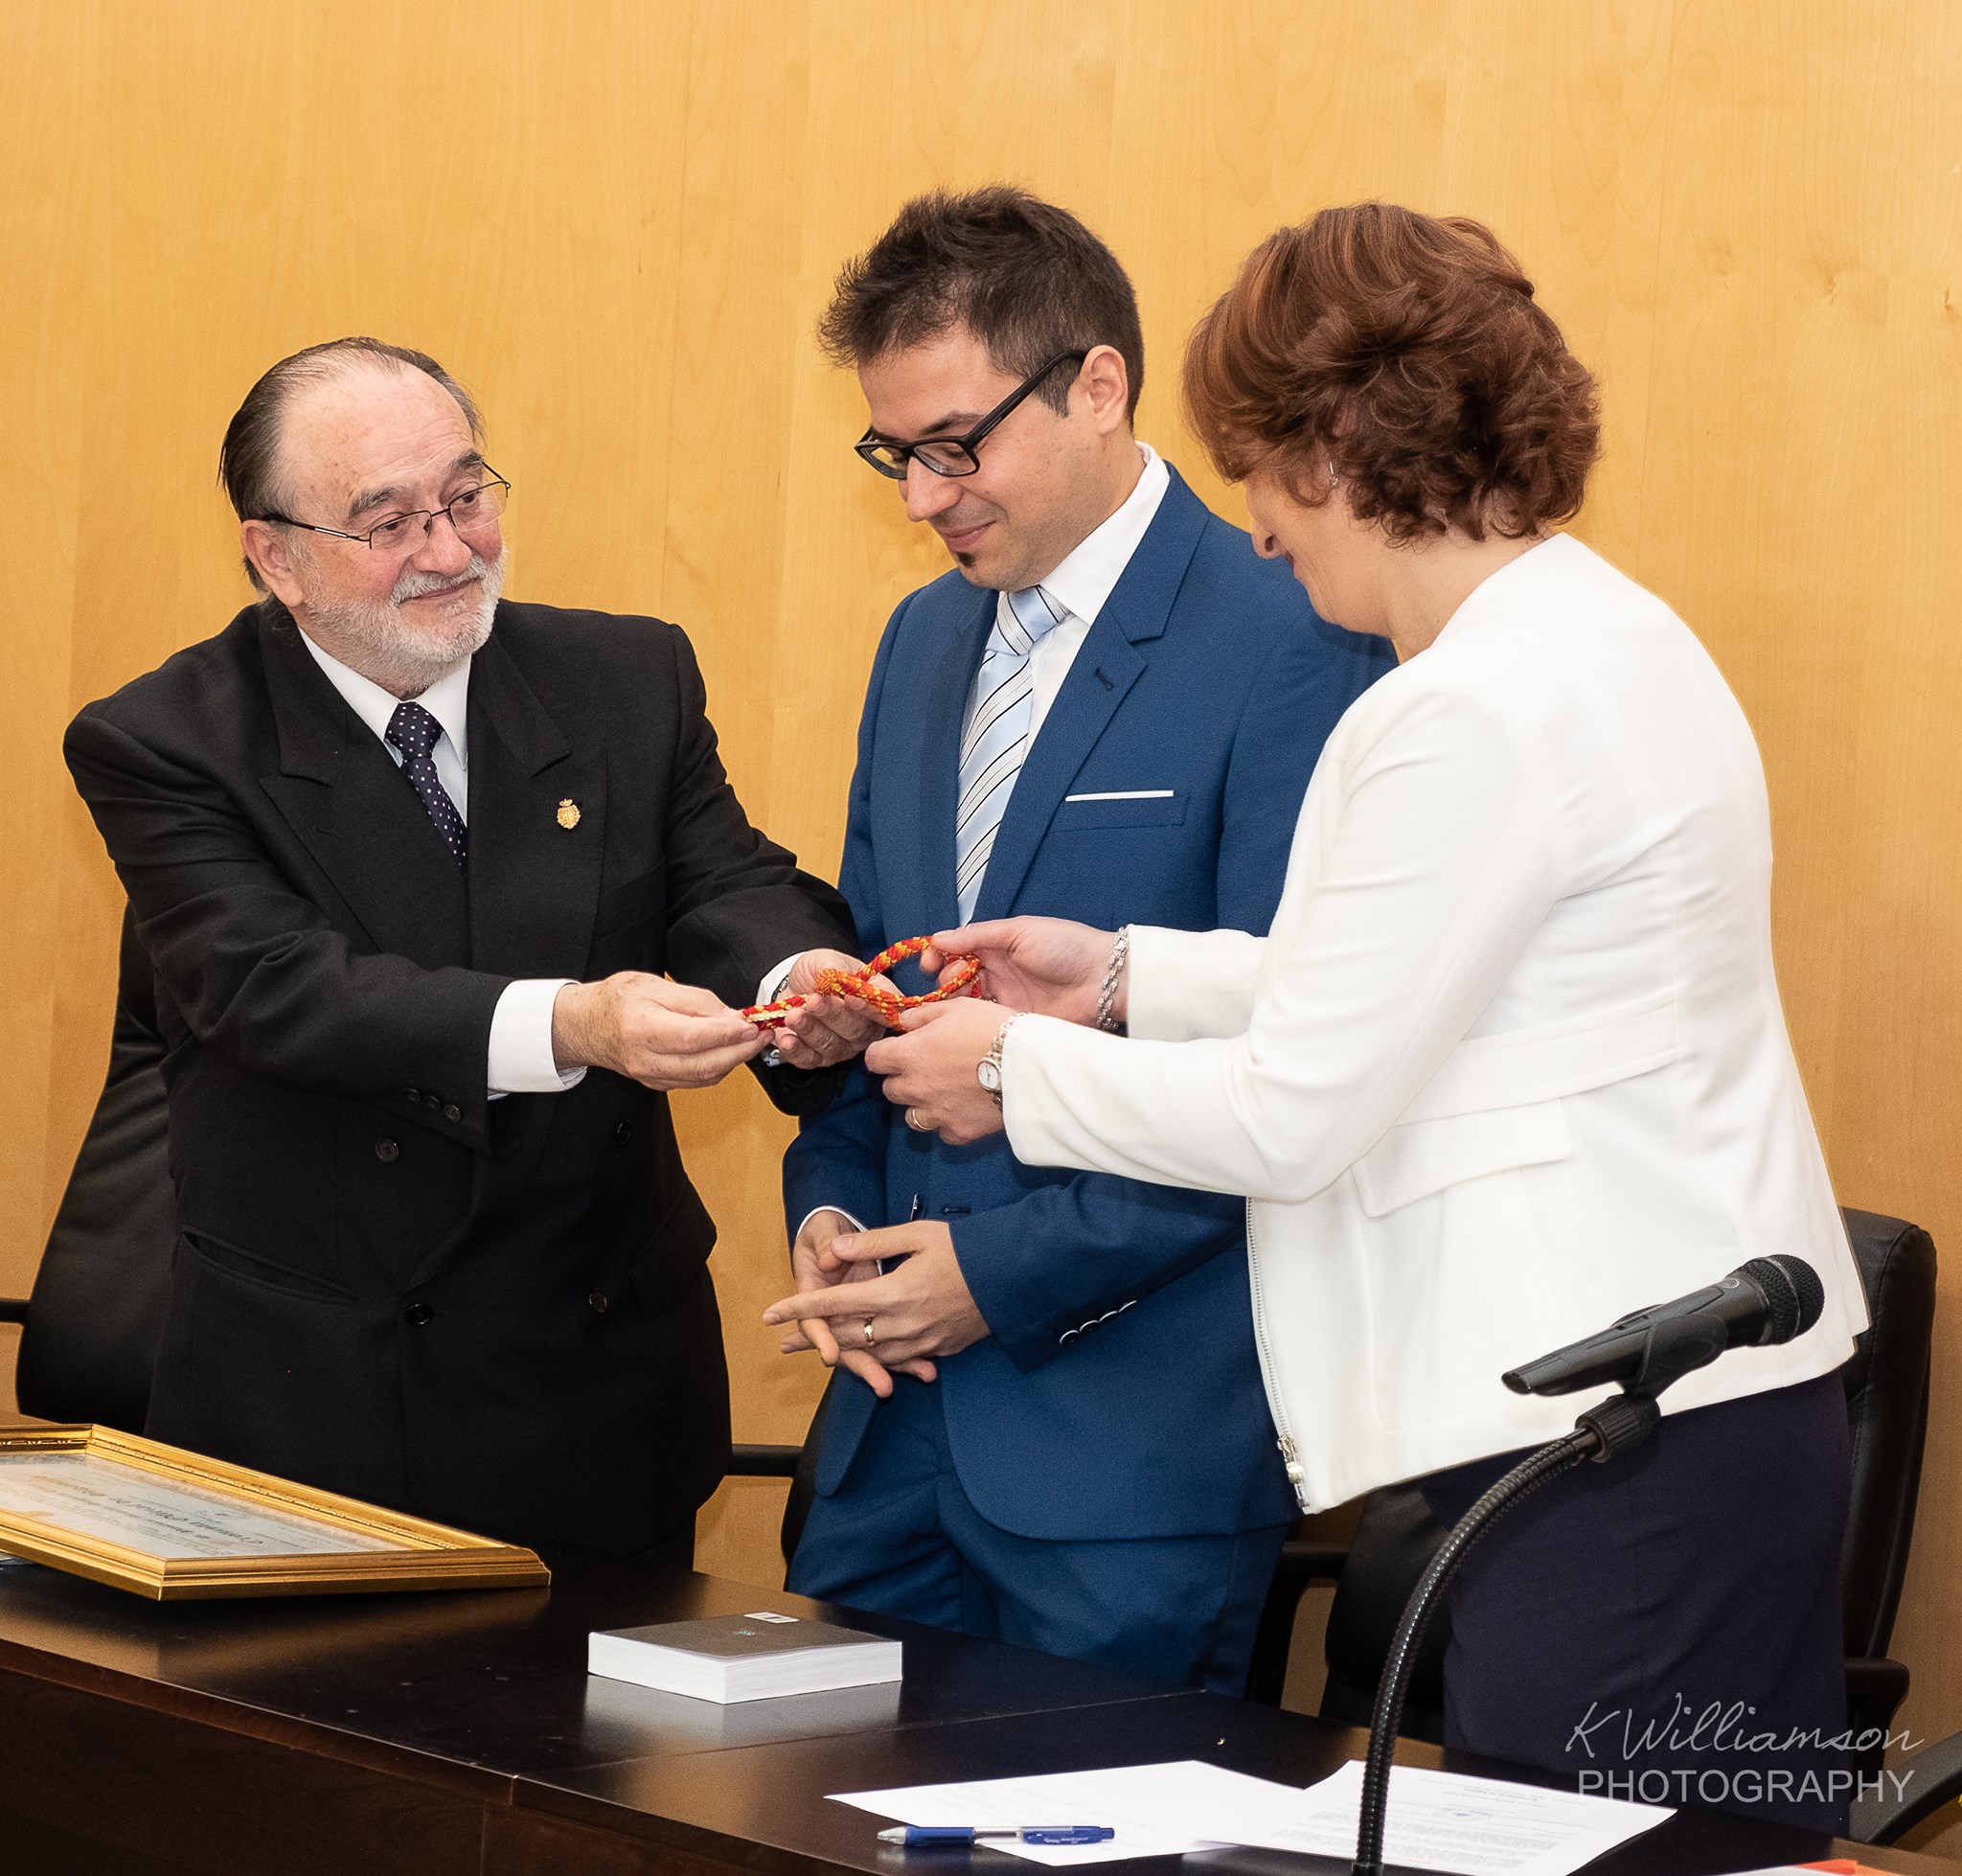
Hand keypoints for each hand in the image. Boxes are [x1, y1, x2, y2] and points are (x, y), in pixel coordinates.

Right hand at [551, 973, 765, 1089]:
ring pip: (704, 1077)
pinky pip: (696, 1081)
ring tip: (752, 1041)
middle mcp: (645, 1058)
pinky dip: (719, 1068)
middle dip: (741, 1050)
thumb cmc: (616, 1000)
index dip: (728, 1033)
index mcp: (641, 1027)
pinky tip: (730, 1052)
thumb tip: (730, 1016)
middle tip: (762, 1034)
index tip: (752, 1024)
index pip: (693, 1037)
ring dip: (734, 1061)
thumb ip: (695, 1000)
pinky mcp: (657, 1084)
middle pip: (704, 1064)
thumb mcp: (654, 984)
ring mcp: (651, 1076)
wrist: (586, 1026)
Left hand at [764, 1221, 987, 1396]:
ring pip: (868, 1354)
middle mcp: (902, 1325)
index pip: (832, 1304)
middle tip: (782, 1342)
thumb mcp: (920, 1234)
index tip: (768, 1314)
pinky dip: (876, 1359)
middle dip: (810, 1339)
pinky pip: (897, 1361)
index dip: (797, 1309)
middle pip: (844, 1337)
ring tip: (817, 1353)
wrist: (1016, 1278)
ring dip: (840, 1353)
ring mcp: (921, 1342)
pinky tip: (865, 1358)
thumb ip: (874, 1242)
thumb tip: (833, 1250)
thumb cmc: (968, 1249)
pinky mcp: (937, 1350)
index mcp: (893, 1293)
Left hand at [767, 950, 893, 1070]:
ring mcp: (842, 1047)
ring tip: (793, 1015)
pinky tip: (787, 1039)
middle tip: (813, 1001)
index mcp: (875, 1002)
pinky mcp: (817, 1058)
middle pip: (856, 1031)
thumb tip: (836, 976)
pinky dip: (796, 1050)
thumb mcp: (826, 960)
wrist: (793, 986)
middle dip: (832, 1016)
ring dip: (810, 1029)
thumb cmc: (818, 973)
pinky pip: (809, 1060)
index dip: (870, 1008)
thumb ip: (834, 968)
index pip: (883, 1011)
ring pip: (831, 1045)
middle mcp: (864, 1029)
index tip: (849, 997)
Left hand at [864, 999, 1008, 1144]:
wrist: (1029, 1067)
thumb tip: (903, 1022)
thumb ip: (923, 1015)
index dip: (883, 1054)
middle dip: (902, 1078)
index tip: (897, 1050)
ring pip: (912, 1115)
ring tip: (945, 1091)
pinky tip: (965, 1107)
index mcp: (909, 1054)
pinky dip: (948, 1121)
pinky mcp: (957, 1132)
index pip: (873, 1060)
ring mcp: (935, 1114)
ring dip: (921, 1104)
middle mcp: (915, 1087)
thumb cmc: (992, 1029)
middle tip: (927, 1068)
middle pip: (890, 1090)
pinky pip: (942, 1131)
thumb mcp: (957, 1008)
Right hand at [923, 917, 1116, 1026]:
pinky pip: (983, 1023)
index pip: (955, 951)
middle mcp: (996, 973)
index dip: (938, 957)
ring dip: (954, 1002)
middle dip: (944, 980)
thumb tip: (938, 939)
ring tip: (957, 1001)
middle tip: (953, 981)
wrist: (1104, 981)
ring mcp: (1003, 999)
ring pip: (965, 1002)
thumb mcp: (1020, 931)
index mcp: (996, 947)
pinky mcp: (1012, 1023)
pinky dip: (970, 1022)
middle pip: (955, 979)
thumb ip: (979, 935)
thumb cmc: (1067, 947)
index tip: (927, 964)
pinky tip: (966, 1021)